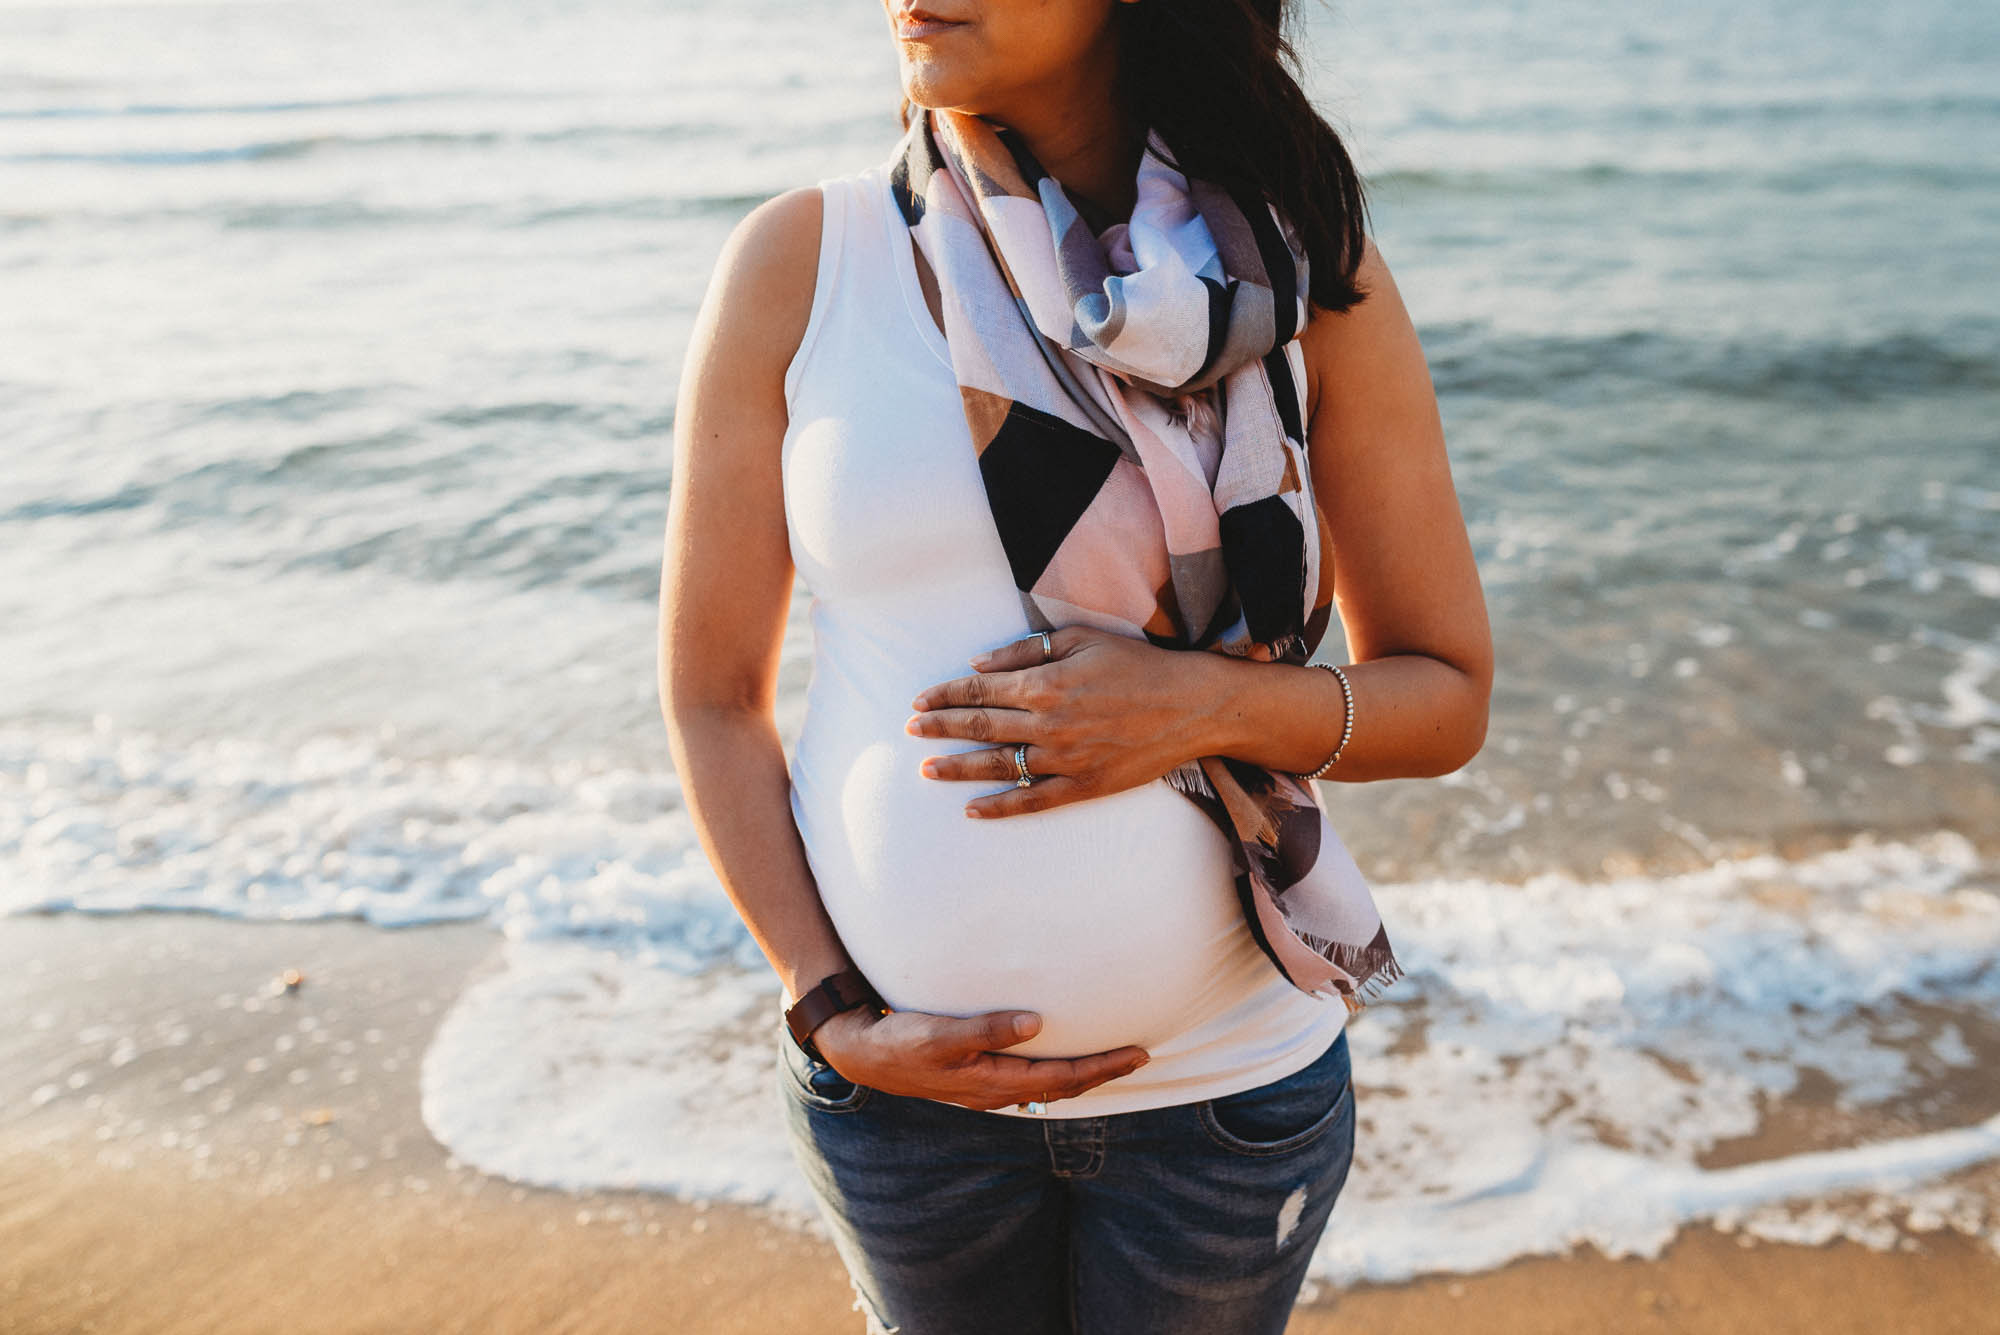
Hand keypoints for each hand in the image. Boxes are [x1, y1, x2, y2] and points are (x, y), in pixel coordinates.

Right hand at [810, 1005, 1149, 1110]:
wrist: (863, 1053)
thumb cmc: (901, 1040)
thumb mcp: (940, 1033)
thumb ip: (986, 1029)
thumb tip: (1035, 1024)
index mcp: (994, 1080)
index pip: (1064, 1078)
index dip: (1103, 1067)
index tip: (1139, 1053)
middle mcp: (996, 1089)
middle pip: (1064, 1086)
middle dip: (1103, 1072)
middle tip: (1141, 1055)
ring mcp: (986, 1086)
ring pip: (1047, 1084)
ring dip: (1081, 1073)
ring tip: (1109, 1057)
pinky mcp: (976, 1076)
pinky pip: (1029, 1077)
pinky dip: (1054, 1069)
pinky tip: (1055, 1054)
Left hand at [905, 624, 1215, 818]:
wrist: (1191, 706)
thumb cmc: (1137, 664)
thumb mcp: (1080, 640)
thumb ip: (1024, 652)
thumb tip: (977, 663)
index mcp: (1045, 684)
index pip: (980, 690)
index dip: (945, 695)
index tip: (918, 701)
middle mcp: (1048, 724)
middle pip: (980, 727)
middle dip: (939, 729)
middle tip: (909, 732)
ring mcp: (1065, 760)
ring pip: (997, 767)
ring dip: (957, 768)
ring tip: (926, 770)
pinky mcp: (1083, 786)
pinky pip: (1031, 801)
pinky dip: (999, 808)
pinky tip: (971, 810)